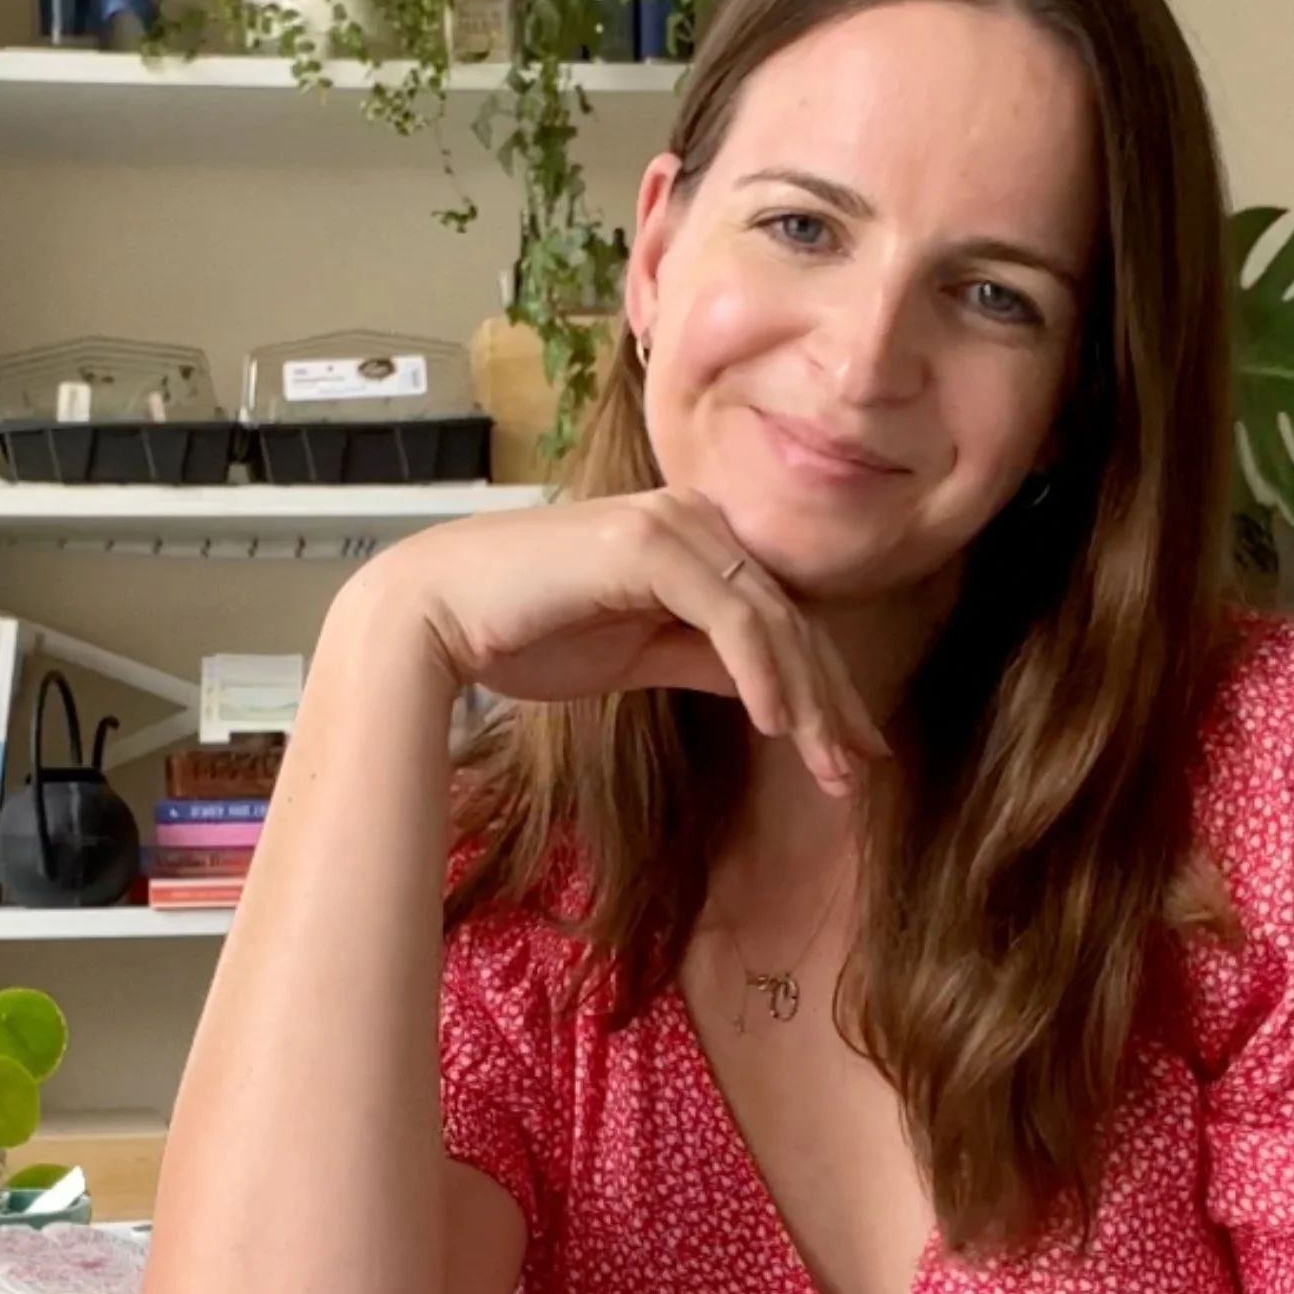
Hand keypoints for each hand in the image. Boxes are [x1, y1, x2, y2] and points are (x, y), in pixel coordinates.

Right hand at [359, 490, 889, 795]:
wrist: (434, 612)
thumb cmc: (521, 633)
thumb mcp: (634, 656)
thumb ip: (701, 659)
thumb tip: (768, 692)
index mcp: (692, 539)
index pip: (779, 617)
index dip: (823, 687)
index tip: (852, 754)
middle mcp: (693, 519)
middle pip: (789, 618)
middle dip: (831, 702)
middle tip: (859, 773)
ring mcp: (674, 524)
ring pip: (772, 618)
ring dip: (809, 699)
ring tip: (830, 767)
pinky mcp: (651, 544)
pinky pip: (731, 614)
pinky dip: (762, 670)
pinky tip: (780, 725)